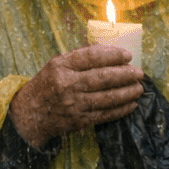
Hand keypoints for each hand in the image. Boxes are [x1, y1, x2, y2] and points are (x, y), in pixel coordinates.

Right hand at [9, 45, 144, 148]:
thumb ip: (79, 56)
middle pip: (102, 78)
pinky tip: (131, 104)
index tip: (127, 55)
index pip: (91, 57)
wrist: (30, 115)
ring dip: (127, 93)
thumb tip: (107, 48)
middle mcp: (67, 84)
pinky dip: (120, 109)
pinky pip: (104, 114)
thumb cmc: (47, 84)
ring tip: (139, 88)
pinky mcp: (79, 120)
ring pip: (106, 98)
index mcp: (61, 66)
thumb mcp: (56, 64)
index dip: (112, 55)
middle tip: (139, 73)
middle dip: (125, 75)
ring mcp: (73, 104)